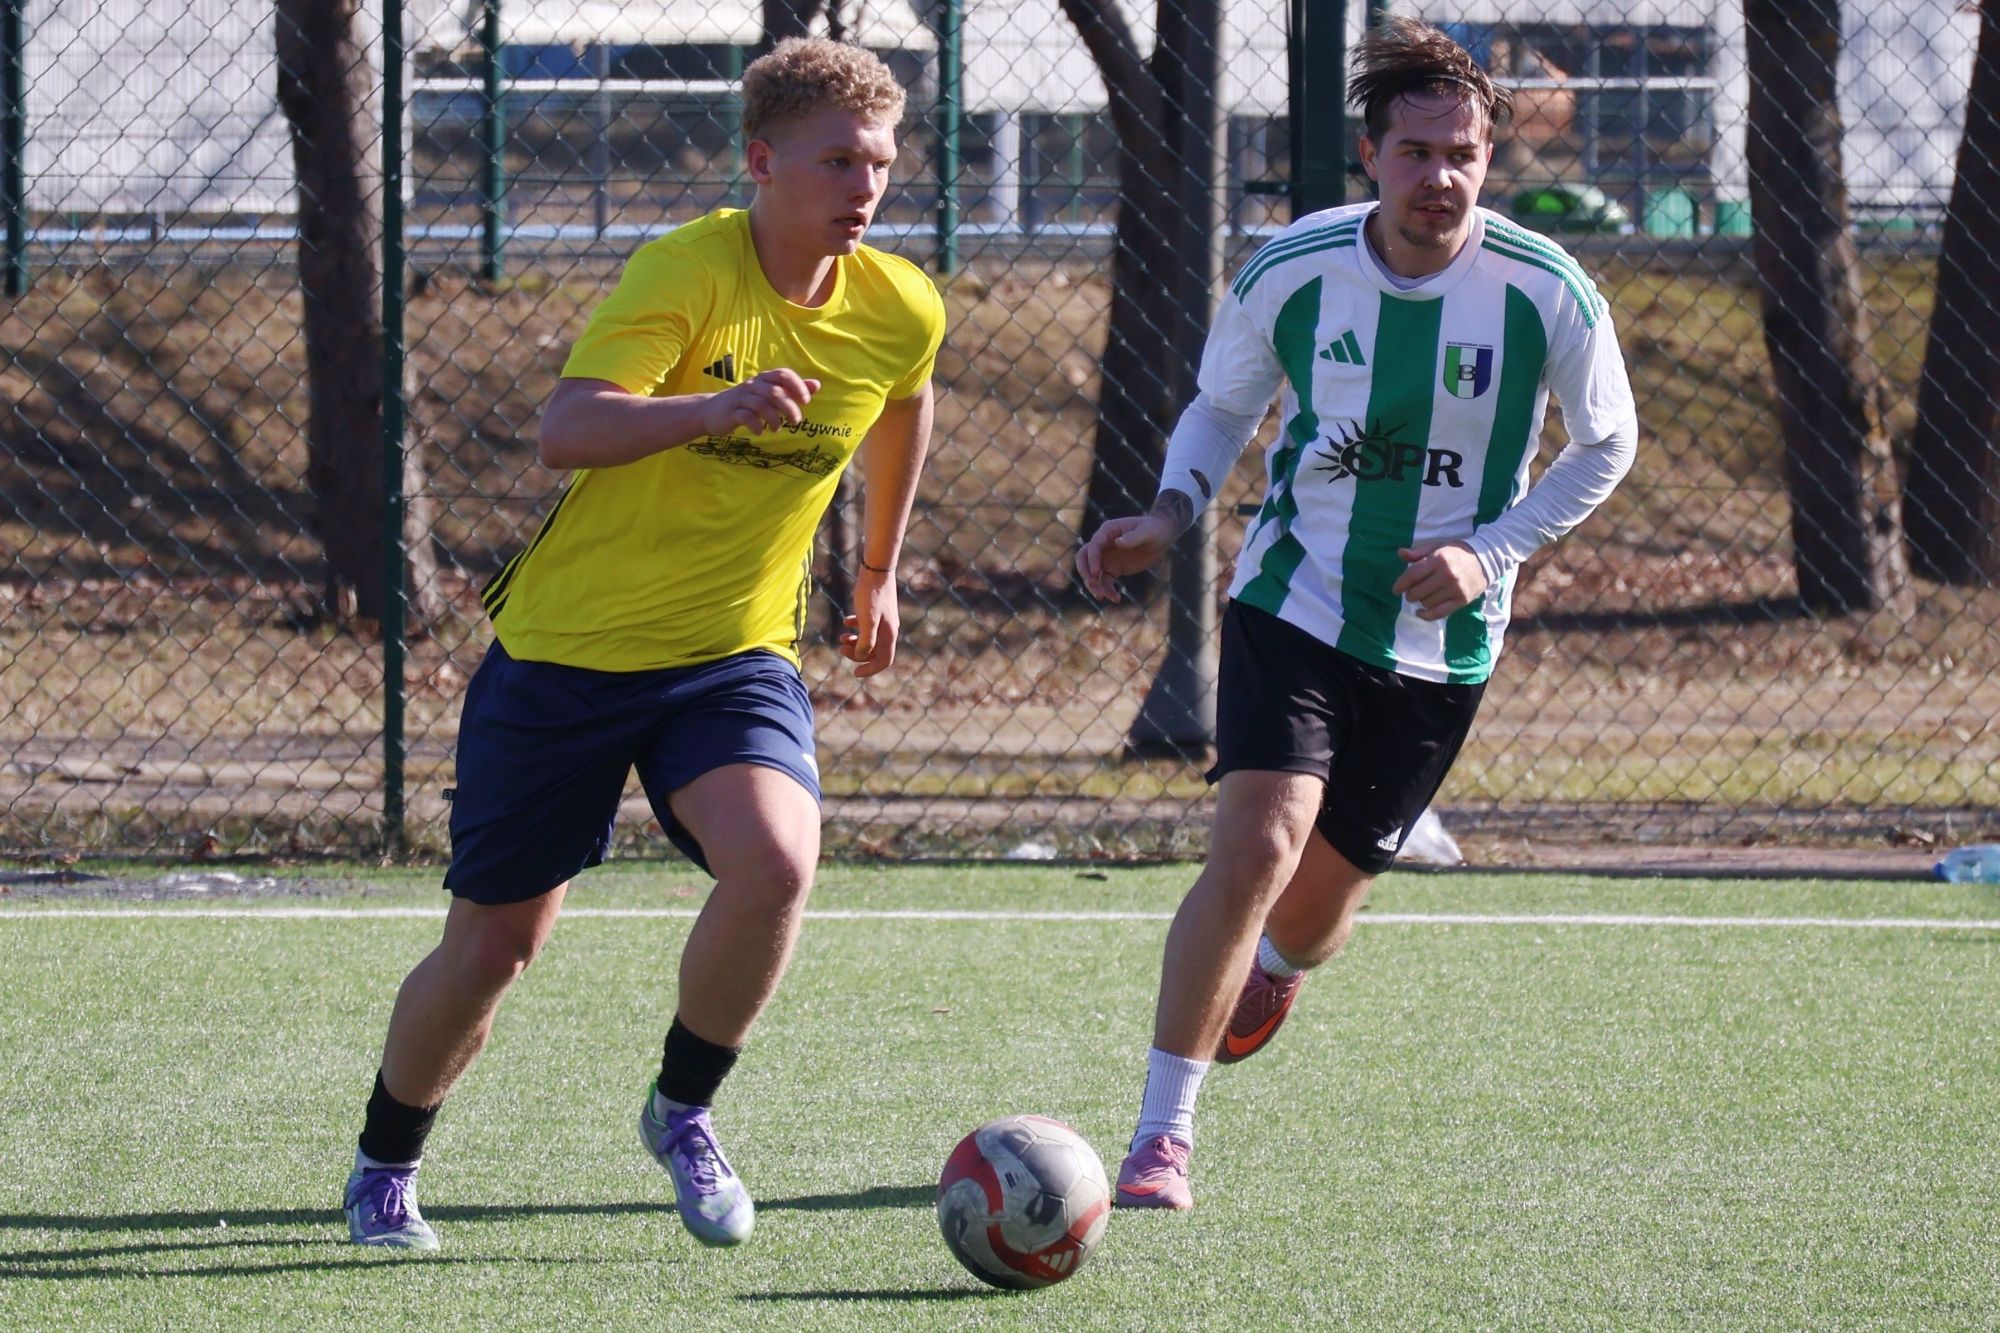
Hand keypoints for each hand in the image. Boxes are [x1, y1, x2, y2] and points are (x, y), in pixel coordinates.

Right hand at [700, 368, 820, 436]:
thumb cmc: (746, 403)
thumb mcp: (770, 394)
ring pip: (762, 404)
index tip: (806, 401)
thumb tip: (816, 384)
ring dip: (774, 419)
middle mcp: (753, 385)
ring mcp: (741, 398)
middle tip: (796, 421)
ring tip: (776, 428)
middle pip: (775, 392)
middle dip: (789, 408)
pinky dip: (756, 426)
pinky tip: (760, 432)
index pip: (783, 374)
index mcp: (764, 379)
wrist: (711, 411)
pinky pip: (746, 417)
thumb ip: (793, 389)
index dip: (797, 386)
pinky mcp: (731, 412)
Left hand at [841, 566, 898, 676]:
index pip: (884, 661)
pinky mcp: (877, 609)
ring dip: (855, 642)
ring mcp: (883, 619)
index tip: (854, 672)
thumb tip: (861, 656)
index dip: (870, 669)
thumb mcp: (867, 619)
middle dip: (857, 654)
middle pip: (875, 652)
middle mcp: (888, 629)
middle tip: (841, 649)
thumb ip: (865, 640)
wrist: (876, 568)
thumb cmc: (871, 594)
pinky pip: (867, 625)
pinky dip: (856, 627)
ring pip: (870, 639)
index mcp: (889, 634)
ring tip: (840, 638)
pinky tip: (846, 621)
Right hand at [1075, 514, 1177, 602]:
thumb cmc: (1154, 529)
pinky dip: (1107, 591)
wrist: (1162, 538)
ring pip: (1091, 573)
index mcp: (1108, 531)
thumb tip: (1118, 543)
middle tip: (1093, 584)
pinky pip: (1104, 582)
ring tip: (1102, 597)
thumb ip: (1133, 537)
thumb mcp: (1148, 532)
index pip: (1093, 545)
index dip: (1092, 559)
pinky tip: (1116, 599)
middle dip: (1085, 572)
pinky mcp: (1113, 569)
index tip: (1097, 573)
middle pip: (1083, 558)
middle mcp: (1103, 544)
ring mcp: (1106, 558)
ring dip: (1093, 585)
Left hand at [1392, 541, 1488, 620]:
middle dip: (1409, 594)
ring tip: (1423, 596)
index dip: (1401, 584)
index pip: (1413, 575)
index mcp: (1438, 559)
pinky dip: (1427, 615)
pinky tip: (1420, 612)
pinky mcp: (1462, 600)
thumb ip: (1419, 552)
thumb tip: (1400, 553)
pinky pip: (1439, 613)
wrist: (1486, 560)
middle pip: (1418, 592)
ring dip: (1420, 601)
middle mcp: (1446, 575)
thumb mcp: (1438, 546)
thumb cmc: (1457, 552)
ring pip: (1427, 603)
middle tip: (1410, 592)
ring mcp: (1455, 589)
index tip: (1396, 589)